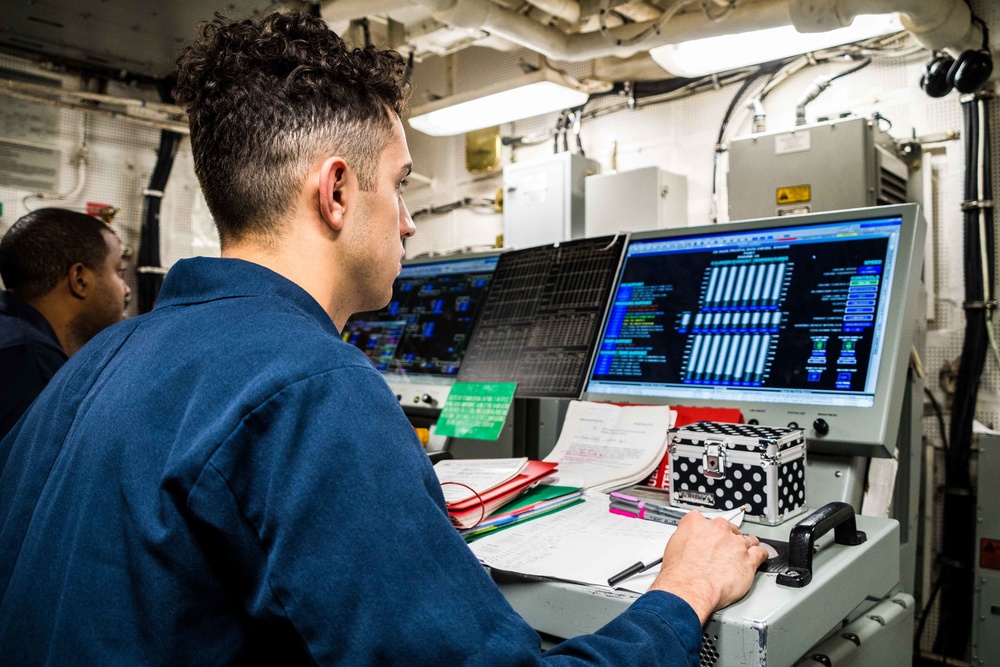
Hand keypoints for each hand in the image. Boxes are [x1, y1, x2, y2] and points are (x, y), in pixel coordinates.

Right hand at [648, 511, 767, 624]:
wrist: (689, 588)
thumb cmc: (680, 573)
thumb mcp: (672, 548)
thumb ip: (685, 540)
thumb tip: (687, 545)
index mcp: (696, 522)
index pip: (705, 520)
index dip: (708, 530)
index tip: (710, 536)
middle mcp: (718, 529)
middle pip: (729, 528)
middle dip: (728, 538)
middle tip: (725, 550)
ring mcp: (735, 543)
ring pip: (747, 540)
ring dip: (746, 546)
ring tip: (746, 551)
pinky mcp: (748, 559)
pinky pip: (760, 553)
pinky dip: (761, 555)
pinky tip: (761, 556)